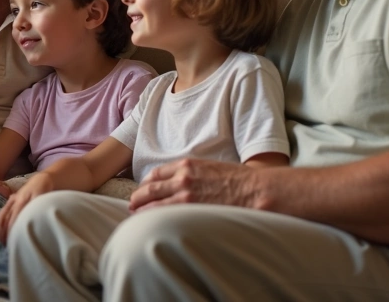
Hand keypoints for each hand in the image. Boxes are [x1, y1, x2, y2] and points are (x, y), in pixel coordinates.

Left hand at [0, 173, 53, 246]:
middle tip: (5, 245)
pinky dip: (28, 219)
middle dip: (2, 234)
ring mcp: (25, 198)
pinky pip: (31, 209)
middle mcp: (15, 200)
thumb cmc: (32, 195)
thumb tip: (8, 236)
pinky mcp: (37, 196)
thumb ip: (14, 216)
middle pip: (3, 218)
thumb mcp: (21, 204)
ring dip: (12, 229)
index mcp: (10, 203)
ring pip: (14, 215)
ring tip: (14, 241)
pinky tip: (28, 228)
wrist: (44, 179)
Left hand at [129, 158, 258, 212]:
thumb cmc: (240, 180)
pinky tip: (148, 223)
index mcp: (188, 164)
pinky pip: (164, 213)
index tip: (144, 189)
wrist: (256, 190)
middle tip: (133, 204)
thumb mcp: (212, 168)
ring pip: (153, 200)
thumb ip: (196, 175)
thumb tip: (188, 186)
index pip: (157, 173)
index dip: (147, 183)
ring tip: (135, 215)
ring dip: (141, 208)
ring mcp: (185, 193)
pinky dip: (153, 217)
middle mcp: (182, 176)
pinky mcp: (191, 208)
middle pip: (150, 187)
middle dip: (138, 196)